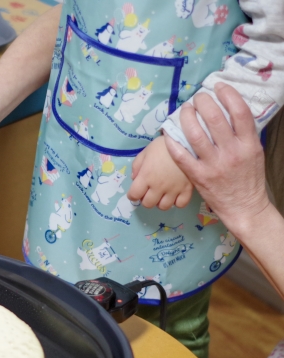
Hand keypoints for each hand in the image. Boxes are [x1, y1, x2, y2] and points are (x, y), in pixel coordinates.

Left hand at [128, 135, 193, 209]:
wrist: (186, 141)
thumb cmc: (163, 146)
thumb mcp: (145, 152)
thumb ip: (137, 166)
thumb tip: (135, 179)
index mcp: (146, 176)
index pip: (134, 195)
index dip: (132, 195)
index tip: (135, 192)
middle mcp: (158, 186)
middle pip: (148, 204)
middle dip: (146, 199)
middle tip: (149, 192)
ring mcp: (174, 189)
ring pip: (164, 206)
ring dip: (160, 202)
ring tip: (162, 194)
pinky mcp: (187, 189)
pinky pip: (180, 204)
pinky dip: (177, 202)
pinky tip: (175, 195)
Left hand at [164, 82, 269, 230]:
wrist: (244, 206)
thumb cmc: (248, 178)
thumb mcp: (254, 152)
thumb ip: (244, 133)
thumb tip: (229, 110)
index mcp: (249, 144)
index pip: (239, 112)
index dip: (228, 94)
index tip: (218, 86)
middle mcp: (232, 152)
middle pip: (214, 119)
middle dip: (203, 102)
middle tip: (198, 98)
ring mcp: (214, 165)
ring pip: (195, 134)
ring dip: (187, 117)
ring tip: (185, 110)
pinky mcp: (198, 176)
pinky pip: (181, 155)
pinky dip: (173, 141)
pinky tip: (169, 132)